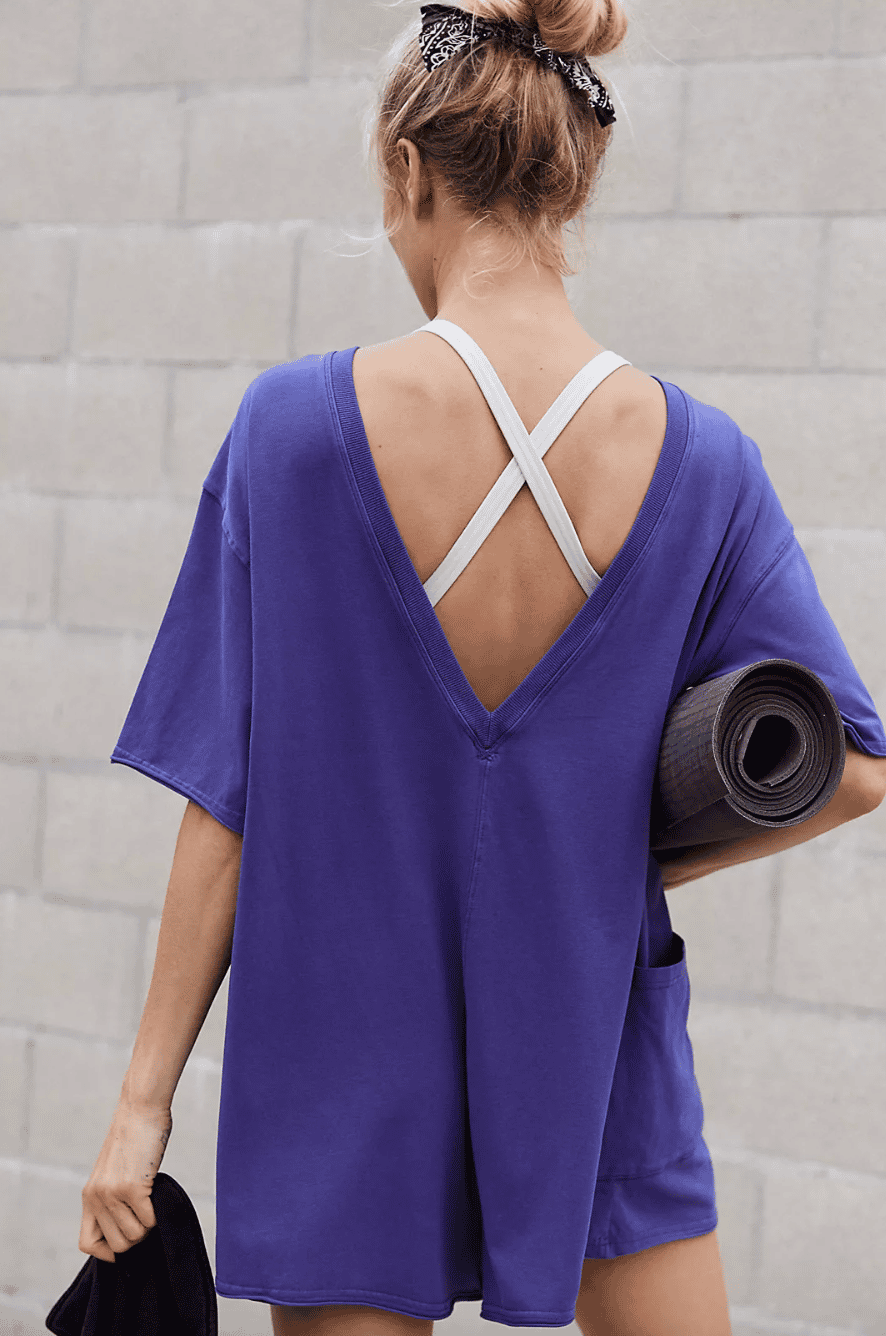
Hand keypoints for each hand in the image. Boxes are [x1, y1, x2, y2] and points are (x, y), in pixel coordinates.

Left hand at [79, 1097, 171, 1262]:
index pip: (87, 1244)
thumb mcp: (112, 1172)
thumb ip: (112, 1197)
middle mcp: (97, 1198)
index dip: (107, 1252)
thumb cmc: (134, 1139)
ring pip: (134, 1236)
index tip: (126, 1239)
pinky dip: (158, 1212)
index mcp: (89, 1195)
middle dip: (137, 1236)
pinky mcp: (133, 1188)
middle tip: (146, 1214)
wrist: (140, 1109)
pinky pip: (149, 1220)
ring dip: (148, 1224)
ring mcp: (113, 1194)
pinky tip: (156, 1191)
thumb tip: (128, 1227)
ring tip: (150, 1201)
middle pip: (118, 1245)